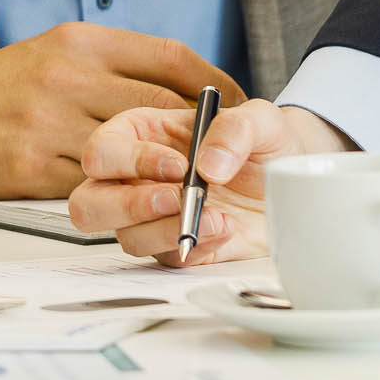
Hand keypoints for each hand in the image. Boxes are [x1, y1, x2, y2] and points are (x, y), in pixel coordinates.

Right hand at [0, 23, 245, 198]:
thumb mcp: (48, 57)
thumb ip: (104, 68)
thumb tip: (171, 89)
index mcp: (79, 40)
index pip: (171, 56)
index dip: (215, 83)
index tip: (238, 104)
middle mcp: (69, 73)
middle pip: (164, 105)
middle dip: (203, 135)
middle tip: (227, 157)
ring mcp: (51, 120)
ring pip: (138, 150)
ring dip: (172, 173)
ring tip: (196, 187)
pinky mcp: (33, 166)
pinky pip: (98, 184)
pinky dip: (125, 195)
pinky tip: (139, 202)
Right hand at [68, 99, 352, 263]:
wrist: (291, 178)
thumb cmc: (264, 142)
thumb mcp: (260, 120)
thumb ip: (236, 129)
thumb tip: (208, 166)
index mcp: (140, 135)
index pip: (102, 152)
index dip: (130, 161)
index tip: (178, 165)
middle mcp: (134, 179)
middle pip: (89, 204)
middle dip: (127, 206)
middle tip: (175, 199)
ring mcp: (150, 218)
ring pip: (125, 239)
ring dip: (166, 231)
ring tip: (214, 216)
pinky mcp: (174, 247)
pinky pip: (166, 259)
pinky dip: (196, 247)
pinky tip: (226, 228)